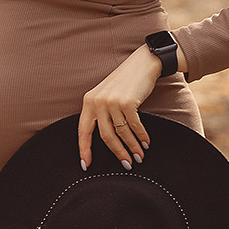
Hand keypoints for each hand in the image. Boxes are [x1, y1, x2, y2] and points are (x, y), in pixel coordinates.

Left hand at [78, 45, 162, 170]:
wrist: (142, 63)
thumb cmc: (125, 82)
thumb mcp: (106, 95)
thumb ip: (101, 112)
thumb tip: (106, 138)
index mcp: (89, 101)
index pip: (83, 130)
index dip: (84, 149)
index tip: (85, 165)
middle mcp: (98, 102)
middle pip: (105, 136)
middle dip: (117, 153)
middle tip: (126, 164)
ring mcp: (112, 102)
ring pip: (121, 133)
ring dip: (132, 147)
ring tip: (139, 156)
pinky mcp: (128, 102)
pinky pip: (134, 126)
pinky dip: (141, 136)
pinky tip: (145, 142)